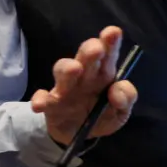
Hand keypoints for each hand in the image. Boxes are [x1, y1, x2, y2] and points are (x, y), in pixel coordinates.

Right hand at [31, 26, 138, 146]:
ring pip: (62, 72)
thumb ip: (125, 100)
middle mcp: (83, 77)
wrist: (77, 135)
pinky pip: (43, 98)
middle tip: (96, 48)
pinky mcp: (50, 104)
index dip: (110, 43)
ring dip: (67, 69)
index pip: (108, 56)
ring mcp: (64, 89)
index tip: (114, 32)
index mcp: (103, 75)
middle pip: (84, 58)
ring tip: (74, 69)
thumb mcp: (120, 113)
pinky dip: (40, 99)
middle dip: (89, 51)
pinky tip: (40, 104)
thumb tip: (117, 91)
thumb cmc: (101, 116)